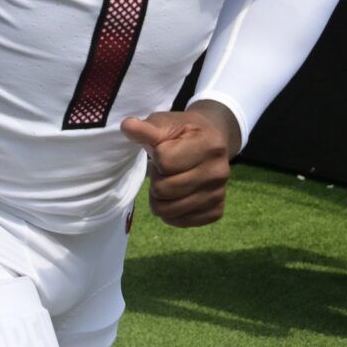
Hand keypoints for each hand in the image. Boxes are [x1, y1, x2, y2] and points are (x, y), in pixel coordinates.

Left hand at [120, 99, 240, 226]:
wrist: (213, 142)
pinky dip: (172, 212)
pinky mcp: (216, 212)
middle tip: (165, 170)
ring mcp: (218, 194)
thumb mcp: (166, 123)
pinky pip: (179, 222)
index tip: (164, 150)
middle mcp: (219, 172)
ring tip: (170, 181)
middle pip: (163, 190)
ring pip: (168, 211)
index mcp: (209, 145)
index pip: (164, 161)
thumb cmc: (184, 132)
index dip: (157, 156)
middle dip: (157, 179)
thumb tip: (127, 126)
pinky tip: (178, 195)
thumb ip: (147, 129)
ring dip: (160, 198)